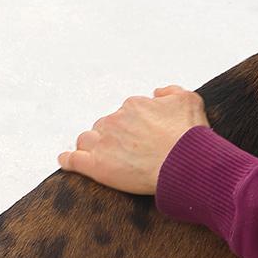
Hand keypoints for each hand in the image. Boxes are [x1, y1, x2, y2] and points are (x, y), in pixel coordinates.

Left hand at [58, 85, 208, 193]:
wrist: (185, 163)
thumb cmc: (190, 136)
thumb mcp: (190, 101)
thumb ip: (172, 91)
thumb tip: (157, 92)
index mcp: (134, 106)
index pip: (125, 114)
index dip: (133, 127)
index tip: (143, 140)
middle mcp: (116, 120)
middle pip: (105, 126)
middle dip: (113, 137)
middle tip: (128, 154)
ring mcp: (104, 143)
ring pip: (87, 140)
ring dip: (92, 147)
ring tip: (103, 159)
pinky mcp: (96, 166)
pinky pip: (73, 160)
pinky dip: (68, 160)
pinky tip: (67, 161)